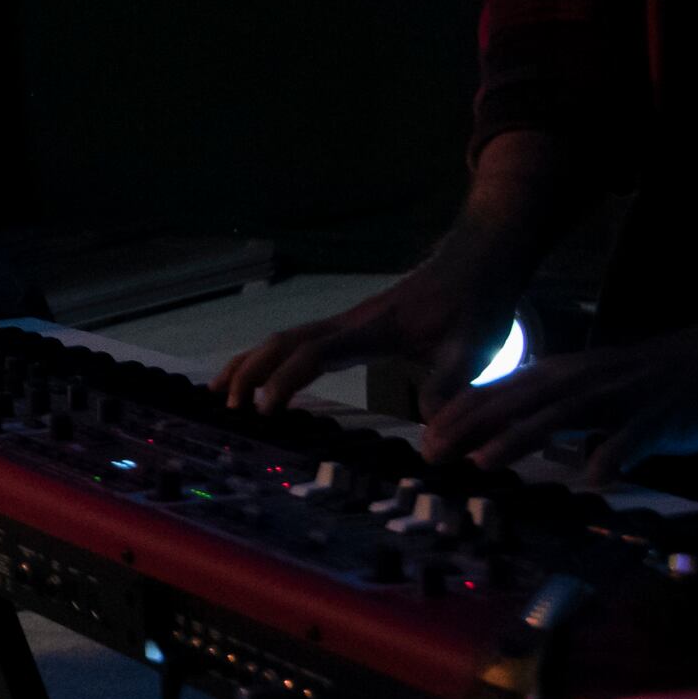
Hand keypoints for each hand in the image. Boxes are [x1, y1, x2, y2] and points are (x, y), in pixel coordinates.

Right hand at [215, 257, 520, 419]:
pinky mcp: (350, 326)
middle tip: (227, 406)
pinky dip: (269, 357)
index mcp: (372, 330)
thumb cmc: (475, 305)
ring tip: (220, 392)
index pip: (314, 353)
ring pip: (284, 338)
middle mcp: (350, 323)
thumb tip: (431, 435)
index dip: (285, 380)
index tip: (265, 411)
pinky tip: (259, 375)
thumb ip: (450, 387)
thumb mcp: (474, 350)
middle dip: (251, 371)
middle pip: (284, 342)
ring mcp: (346, 322)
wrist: (477, 263)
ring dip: (251, 362)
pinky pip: (298, 340)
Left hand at [421, 323, 697, 485]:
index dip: (460, 416)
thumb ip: (548, 408)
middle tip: (432, 454)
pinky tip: (595, 476)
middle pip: (515, 403)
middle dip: (470, 428)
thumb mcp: (588, 389)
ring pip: (561, 417)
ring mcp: (619, 398)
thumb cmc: (649, 381)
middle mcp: (581, 383)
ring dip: (520, 438)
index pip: (498, 392)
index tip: (424, 441)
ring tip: (484, 461)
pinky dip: (613, 454)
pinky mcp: (658, 416)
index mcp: (561, 377)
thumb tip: (503, 434)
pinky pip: (632, 436)